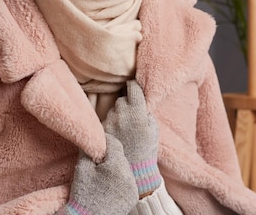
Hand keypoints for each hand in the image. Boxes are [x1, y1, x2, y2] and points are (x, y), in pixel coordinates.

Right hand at [56, 133, 137, 214]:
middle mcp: (129, 176)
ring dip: (116, 167)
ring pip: (125, 168)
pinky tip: (109, 184)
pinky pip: (128, 181)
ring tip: (103, 174)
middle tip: (98, 160)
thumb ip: (89, 149)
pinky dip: (120, 179)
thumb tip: (92, 135)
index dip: (105, 141)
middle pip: (120, 156)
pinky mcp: (133, 197)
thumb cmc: (83, 192)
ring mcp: (133, 188)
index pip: (114, 144)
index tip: (98, 142)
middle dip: (110, 156)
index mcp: (117, 166)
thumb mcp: (82, 168)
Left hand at [103, 80, 161, 197]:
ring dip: (118, 114)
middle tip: (132, 115)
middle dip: (127, 104)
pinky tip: (118, 134)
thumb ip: (146, 112)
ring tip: (125, 129)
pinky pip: (107, 120)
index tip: (133, 86)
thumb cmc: (147, 148)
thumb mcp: (153, 128)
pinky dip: (111, 124)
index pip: (133, 88)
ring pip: (113, 110)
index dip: (133, 86)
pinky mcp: (102, 129)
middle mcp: (122, 113)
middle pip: (122, 99)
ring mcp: (110, 121)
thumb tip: (140, 101)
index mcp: (137, 112)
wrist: (134, 170)